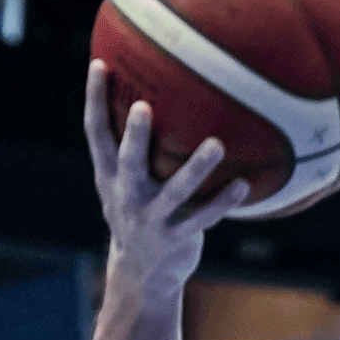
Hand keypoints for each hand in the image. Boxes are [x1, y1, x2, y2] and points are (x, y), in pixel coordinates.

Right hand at [84, 61, 248, 294]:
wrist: (139, 274)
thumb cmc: (137, 211)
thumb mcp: (122, 183)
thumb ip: (130, 146)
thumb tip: (145, 91)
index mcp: (109, 176)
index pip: (96, 133)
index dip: (94, 100)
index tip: (99, 64)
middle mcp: (126, 195)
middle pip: (127, 162)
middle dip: (135, 136)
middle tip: (144, 107)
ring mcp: (151, 219)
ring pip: (174, 192)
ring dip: (195, 169)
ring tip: (216, 144)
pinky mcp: (176, 237)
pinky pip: (203, 217)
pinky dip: (223, 202)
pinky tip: (244, 184)